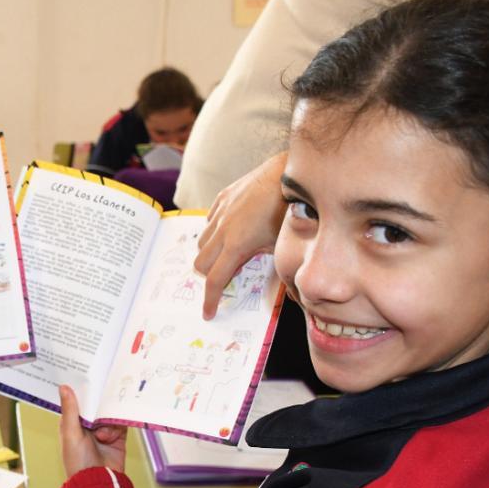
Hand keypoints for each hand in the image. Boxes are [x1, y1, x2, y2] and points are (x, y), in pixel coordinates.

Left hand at [58, 385, 126, 476]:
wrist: (99, 482)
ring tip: (102, 435)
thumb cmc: (78, 462)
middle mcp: (87, 426)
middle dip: (100, 404)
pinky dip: (116, 428)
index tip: (90, 379)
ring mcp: (103, 431)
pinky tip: (111, 437)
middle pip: (97, 405)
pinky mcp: (117, 437)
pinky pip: (120, 424)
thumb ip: (70, 410)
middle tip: (103, 402)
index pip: (79, 401)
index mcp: (72, 423)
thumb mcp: (71, 433)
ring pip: (110, 413)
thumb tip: (64, 387)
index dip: (84, 392)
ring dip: (107, 422)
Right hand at [194, 151, 287, 319]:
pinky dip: (214, 232)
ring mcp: (220, 212)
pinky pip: (208, 221)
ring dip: (209, 255)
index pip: (215, 280)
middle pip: (200, 263)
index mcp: (236, 245)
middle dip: (207, 277)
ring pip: (201, 242)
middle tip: (222, 281)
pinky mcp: (223, 198)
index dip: (210, 300)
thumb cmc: (289, 211)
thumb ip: (267, 264)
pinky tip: (229, 232)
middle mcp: (223, 229)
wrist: (288, 174)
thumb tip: (273, 282)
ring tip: (226, 257)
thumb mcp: (280, 245)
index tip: (209, 313)